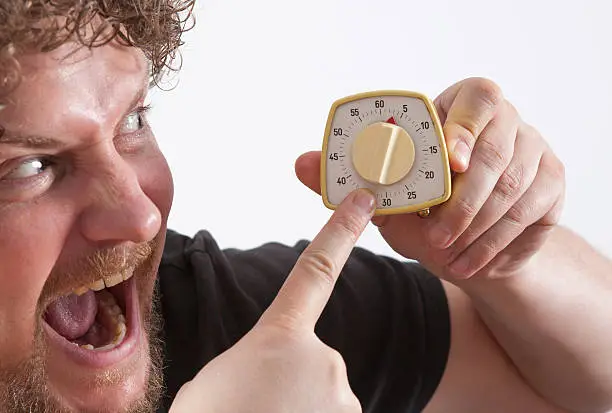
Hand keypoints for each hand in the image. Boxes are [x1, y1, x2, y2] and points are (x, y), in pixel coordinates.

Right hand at [169, 189, 375, 412]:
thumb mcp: (219, 378)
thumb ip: (255, 361)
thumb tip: (271, 374)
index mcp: (281, 334)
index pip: (316, 269)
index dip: (341, 230)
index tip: (363, 200)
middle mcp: (323, 357)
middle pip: (314, 359)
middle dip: (291, 380)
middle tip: (257, 405)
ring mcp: (342, 395)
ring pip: (324, 396)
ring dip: (299, 409)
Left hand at [295, 77, 564, 280]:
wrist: (471, 236)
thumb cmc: (424, 204)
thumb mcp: (385, 189)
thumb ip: (344, 173)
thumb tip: (300, 163)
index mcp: (464, 106)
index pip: (478, 97)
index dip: (463, 127)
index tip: (447, 163)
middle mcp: (508, 122)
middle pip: (498, 150)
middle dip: (464, 204)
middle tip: (435, 239)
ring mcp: (538, 152)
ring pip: (514, 191)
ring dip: (479, 231)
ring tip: (450, 260)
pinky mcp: (553, 188)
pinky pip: (532, 219)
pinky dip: (499, 247)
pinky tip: (474, 264)